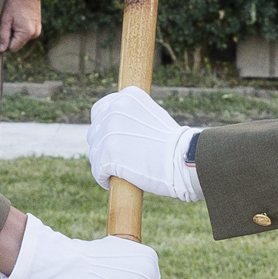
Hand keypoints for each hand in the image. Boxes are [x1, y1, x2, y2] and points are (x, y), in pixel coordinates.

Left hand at [0, 0, 42, 51]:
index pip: (12, 48)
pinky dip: (21, 29)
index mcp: (27, 33)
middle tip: (9, 22)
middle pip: (17, 44)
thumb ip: (2, 35)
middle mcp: (34, 34)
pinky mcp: (38, 27)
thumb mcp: (5, 19)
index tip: (4, 29)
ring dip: (16, 33)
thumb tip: (1, 50)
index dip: (5, 41)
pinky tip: (19, 19)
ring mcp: (37, 31)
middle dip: (11, 36)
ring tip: (14, 19)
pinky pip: (26, 34)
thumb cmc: (15, 3)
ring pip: (21, 39)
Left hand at [88, 86, 201, 200]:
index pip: (101, 109)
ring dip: (104, 162)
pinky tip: (112, 181)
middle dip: (104, 145)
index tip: (112, 138)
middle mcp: (113, 110)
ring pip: (95, 152)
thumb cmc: (174, 143)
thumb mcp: (152, 115)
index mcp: (126, 97)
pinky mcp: (105, 157)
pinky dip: (104, 178)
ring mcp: (108, 134)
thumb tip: (113, 129)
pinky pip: (97, 171)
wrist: (182, 159)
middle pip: (95, 132)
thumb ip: (131, 117)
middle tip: (120, 158)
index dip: (104, 126)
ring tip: (119, 171)